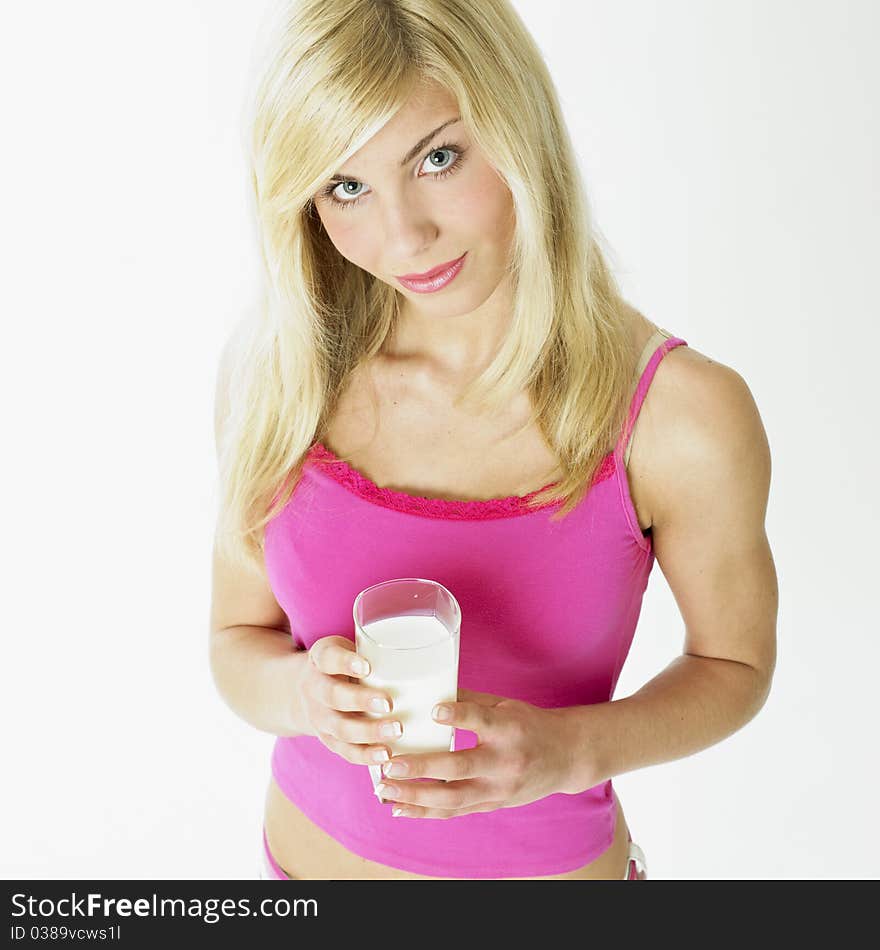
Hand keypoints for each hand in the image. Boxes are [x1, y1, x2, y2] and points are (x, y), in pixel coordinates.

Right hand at [295, 635, 400, 766]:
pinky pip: (346, 751)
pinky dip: (366, 755)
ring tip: (397, 730)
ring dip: (368, 732)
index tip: (367, 666)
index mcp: (320, 660)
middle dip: (361, 701)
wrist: (307, 691)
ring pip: (340, 728)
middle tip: (389, 703)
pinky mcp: (329, 740)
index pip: (328, 658)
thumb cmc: (343, 664)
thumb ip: (374, 648)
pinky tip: (387, 755)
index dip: (346, 663)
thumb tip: (427, 648)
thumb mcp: (348, 648)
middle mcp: (314, 689)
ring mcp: (319, 718)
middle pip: (333, 696)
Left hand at [374, 688, 581, 818]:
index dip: (458, 716)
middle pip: (460, 768)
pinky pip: (455, 812)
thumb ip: (468, 700)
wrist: (566, 757)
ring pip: (453, 799)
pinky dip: (425, 812)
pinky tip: (399, 808)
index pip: (482, 721)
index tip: (433, 710)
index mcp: (509, 728)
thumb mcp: (505, 704)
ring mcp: (499, 789)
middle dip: (421, 768)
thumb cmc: (529, 724)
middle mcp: (505, 761)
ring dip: (415, 796)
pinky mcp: (493, 805)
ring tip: (384, 789)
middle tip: (389, 764)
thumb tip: (426, 688)